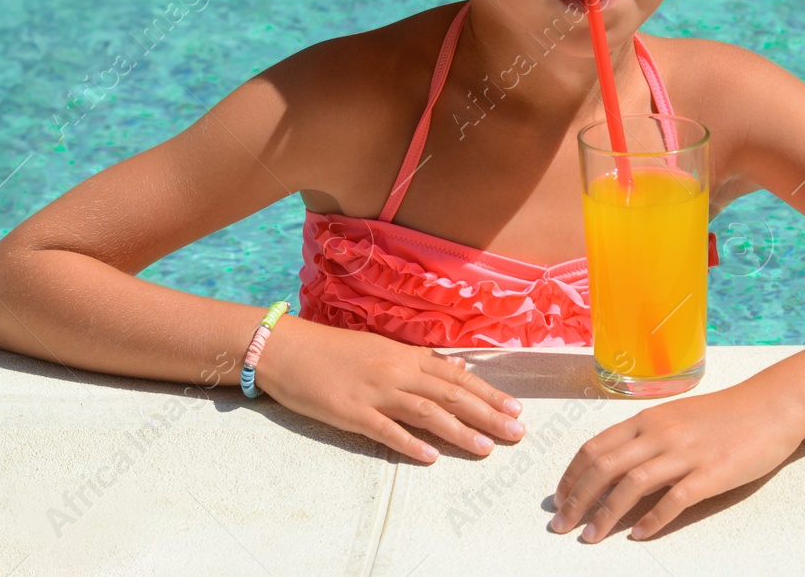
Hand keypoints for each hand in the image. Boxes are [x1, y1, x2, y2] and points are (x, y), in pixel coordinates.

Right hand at [257, 314, 526, 461]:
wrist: (287, 348)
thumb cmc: (333, 350)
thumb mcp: (382, 348)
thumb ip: (420, 361)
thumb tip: (457, 367)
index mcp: (405, 356)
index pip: (457, 377)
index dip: (488, 393)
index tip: (515, 408)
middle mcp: (396, 371)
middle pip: (451, 394)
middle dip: (487, 413)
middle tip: (517, 432)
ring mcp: (375, 392)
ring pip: (427, 411)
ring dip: (460, 431)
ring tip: (487, 448)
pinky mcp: (351, 412)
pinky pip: (386, 430)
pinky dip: (410, 443)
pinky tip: (432, 458)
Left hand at [549, 380, 804, 542]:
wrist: (771, 406)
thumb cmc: (723, 414)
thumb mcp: (675, 418)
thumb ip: (646, 439)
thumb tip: (614, 468)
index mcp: (647, 420)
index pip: (595, 447)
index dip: (571, 475)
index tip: (559, 498)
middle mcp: (659, 434)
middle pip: (604, 467)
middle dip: (576, 498)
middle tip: (560, 525)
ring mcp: (685, 453)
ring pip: (631, 485)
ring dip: (605, 513)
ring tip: (589, 536)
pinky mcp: (710, 474)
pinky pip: (674, 499)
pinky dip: (652, 520)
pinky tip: (638, 535)